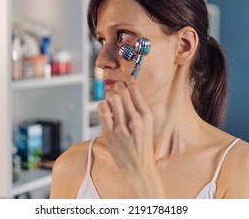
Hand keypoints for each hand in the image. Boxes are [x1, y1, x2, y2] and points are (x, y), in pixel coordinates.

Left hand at [97, 77, 164, 197]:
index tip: (124, 80)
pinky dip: (102, 106)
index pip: (135, 90)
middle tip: (115, 88)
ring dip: (109, 96)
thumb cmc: (142, 145)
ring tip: (110, 99)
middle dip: (117, 87)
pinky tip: (104, 108)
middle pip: (122, 92)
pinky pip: (103, 111)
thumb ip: (138, 110)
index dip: (127, 81)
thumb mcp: (147, 126)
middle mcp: (136, 120)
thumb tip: (125, 92)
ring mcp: (123, 127)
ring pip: (112, 99)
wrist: (139, 168)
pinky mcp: (111, 134)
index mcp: (147, 116)